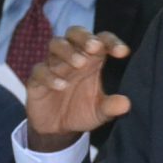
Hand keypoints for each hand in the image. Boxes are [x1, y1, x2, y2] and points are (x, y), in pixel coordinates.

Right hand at [26, 27, 130, 150]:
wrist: (57, 130)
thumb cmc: (82, 111)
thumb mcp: (100, 112)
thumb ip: (111, 107)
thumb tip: (125, 104)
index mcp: (93, 59)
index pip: (102, 40)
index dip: (112, 42)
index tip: (122, 52)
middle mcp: (73, 56)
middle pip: (75, 32)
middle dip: (85, 37)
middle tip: (94, 47)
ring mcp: (53, 65)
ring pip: (56, 45)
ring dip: (68, 52)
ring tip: (80, 64)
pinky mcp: (37, 79)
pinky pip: (40, 70)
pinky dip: (50, 76)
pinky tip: (61, 85)